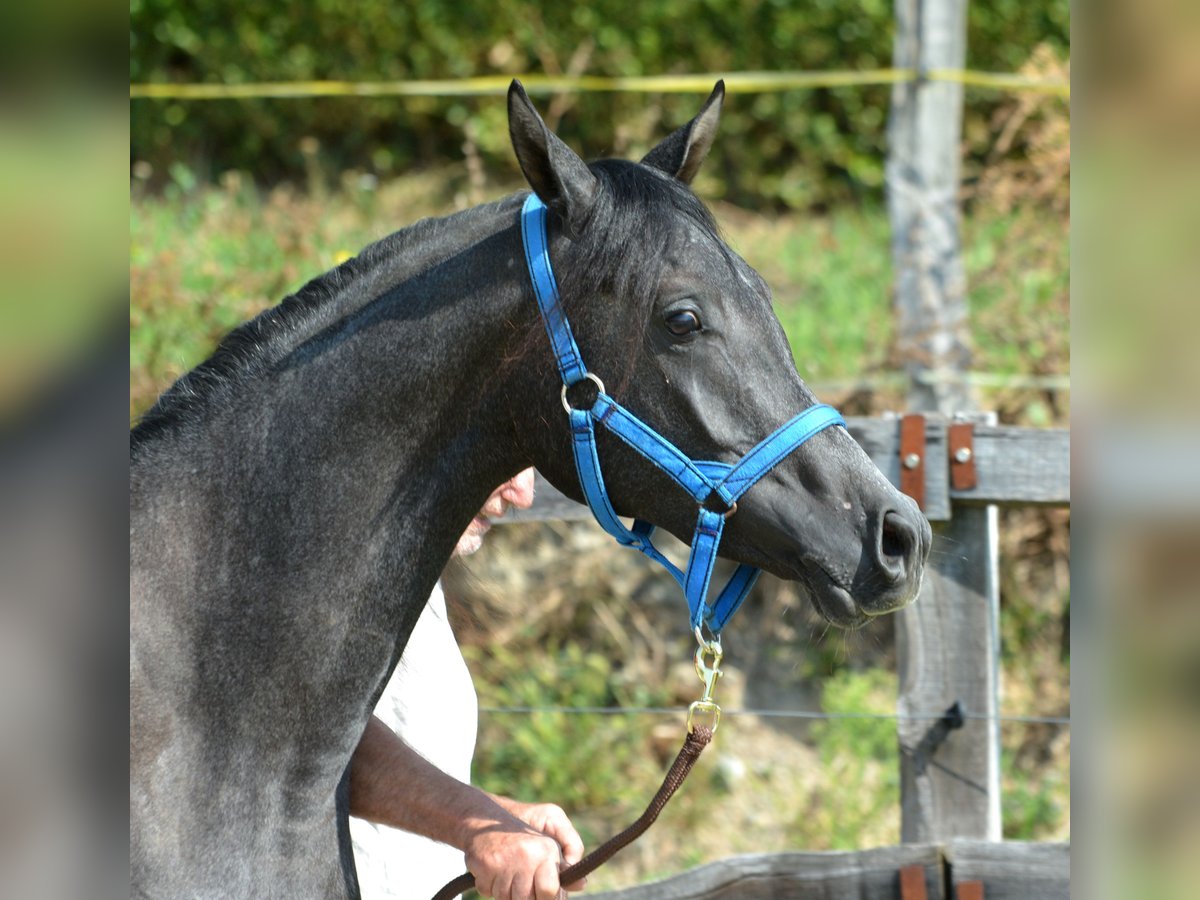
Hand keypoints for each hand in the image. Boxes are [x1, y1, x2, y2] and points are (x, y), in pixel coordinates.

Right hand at [465, 797, 585, 899]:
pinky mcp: (484, 865)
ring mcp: (504, 860)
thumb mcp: (550, 835)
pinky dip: (489, 887)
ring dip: (506, 893)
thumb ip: (567, 857)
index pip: (550, 890)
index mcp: (546, 849)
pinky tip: (493, 871)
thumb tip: (581, 883)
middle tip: (522, 883)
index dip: (546, 896)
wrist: (484, 819)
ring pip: (506, 899)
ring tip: (508, 875)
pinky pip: (488, 892)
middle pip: (527, 899)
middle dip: (525, 897)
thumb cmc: (523, 829)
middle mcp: (526, 855)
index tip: (542, 892)